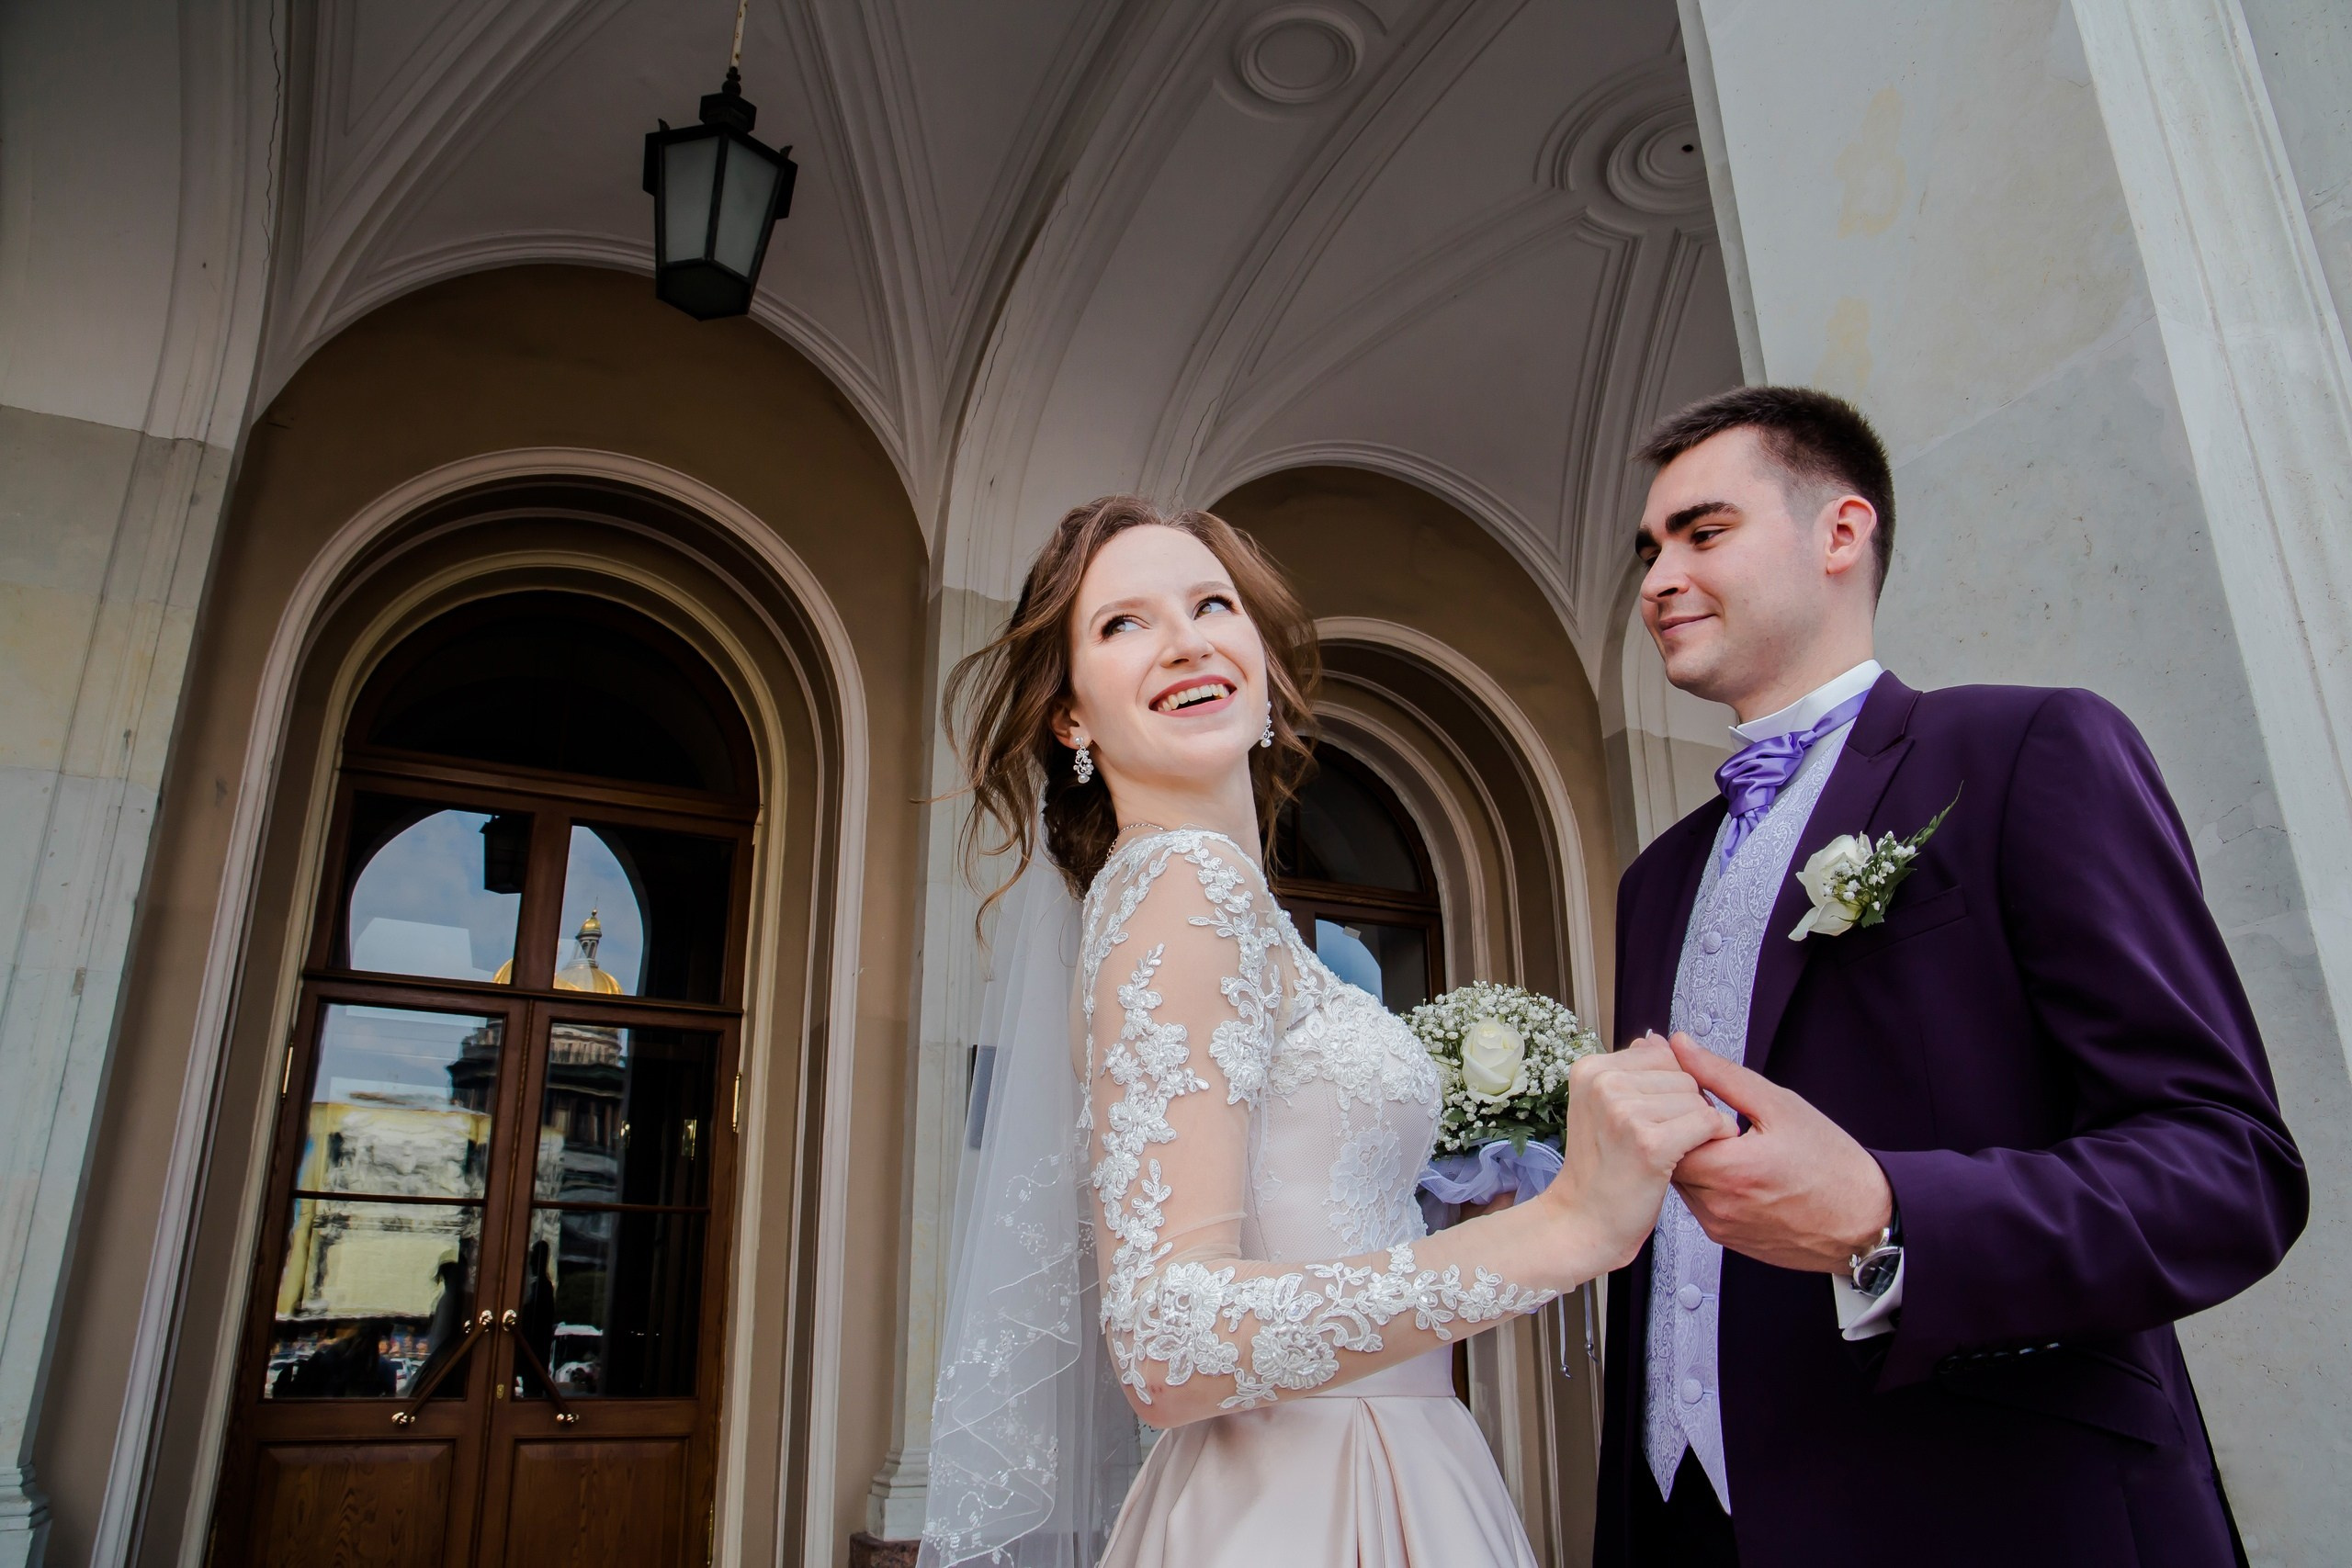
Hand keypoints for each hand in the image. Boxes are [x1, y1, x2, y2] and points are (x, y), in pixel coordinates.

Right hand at [1536, 1034, 1736, 1273]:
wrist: (1584, 1221)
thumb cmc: (1601, 1169)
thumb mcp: (1603, 1107)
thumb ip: (1631, 1071)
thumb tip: (1657, 1040)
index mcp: (1590, 1068)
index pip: (1661, 1054)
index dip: (1671, 1086)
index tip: (1655, 1116)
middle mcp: (1604, 1083)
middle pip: (1681, 1074)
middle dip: (1687, 1105)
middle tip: (1664, 1138)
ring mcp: (1624, 1112)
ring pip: (1697, 1099)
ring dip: (1699, 1125)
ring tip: (1672, 1151)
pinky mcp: (1649, 1143)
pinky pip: (1707, 1123)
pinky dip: (1714, 1138)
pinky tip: (1698, 1154)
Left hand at [1666, 1033, 1893, 1272]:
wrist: (1865, 1220)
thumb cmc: (1833, 1165)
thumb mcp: (1779, 1105)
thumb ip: (1720, 1074)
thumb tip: (1682, 1047)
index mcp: (1731, 1171)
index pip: (1664, 1133)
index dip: (1670, 1106)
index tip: (1683, 1089)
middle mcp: (1719, 1205)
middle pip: (1667, 1159)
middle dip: (1677, 1130)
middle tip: (1702, 1110)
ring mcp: (1720, 1226)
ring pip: (1680, 1182)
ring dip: (1690, 1156)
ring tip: (1723, 1138)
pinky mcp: (1726, 1239)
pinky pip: (1698, 1202)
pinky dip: (1706, 1180)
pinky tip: (1731, 1165)